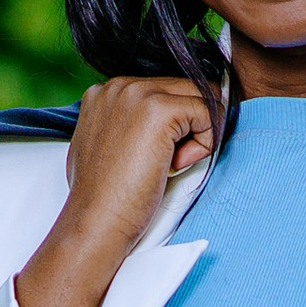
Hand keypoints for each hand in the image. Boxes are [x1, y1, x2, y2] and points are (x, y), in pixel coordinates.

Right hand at [13, 75, 218, 306]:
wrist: (96, 221)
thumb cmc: (102, 197)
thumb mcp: (106, 146)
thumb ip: (127, 125)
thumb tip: (160, 126)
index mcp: (106, 91)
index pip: (164, 90)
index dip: (174, 124)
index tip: (157, 156)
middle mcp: (120, 84)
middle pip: (185, 88)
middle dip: (189, 125)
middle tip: (168, 163)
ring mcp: (139, 94)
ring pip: (201, 98)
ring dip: (197, 135)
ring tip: (168, 165)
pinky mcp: (160, 110)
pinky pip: (209, 113)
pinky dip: (204, 144)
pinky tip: (175, 165)